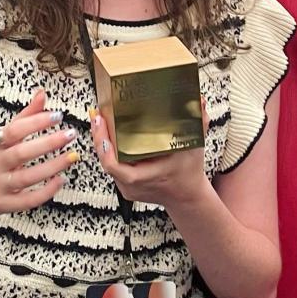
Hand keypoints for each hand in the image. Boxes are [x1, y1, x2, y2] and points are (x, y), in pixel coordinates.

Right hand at [0, 89, 77, 220]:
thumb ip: (24, 116)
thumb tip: (43, 94)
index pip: (14, 130)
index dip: (35, 122)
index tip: (58, 115)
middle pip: (21, 153)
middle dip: (48, 143)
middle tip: (70, 134)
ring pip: (26, 178)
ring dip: (52, 167)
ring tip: (72, 156)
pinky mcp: (2, 205)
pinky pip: (26, 201)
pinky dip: (45, 192)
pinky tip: (60, 181)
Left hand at [88, 104, 208, 210]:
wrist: (187, 197)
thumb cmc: (189, 172)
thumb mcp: (196, 147)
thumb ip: (198, 122)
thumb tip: (198, 100)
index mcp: (146, 176)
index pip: (115, 166)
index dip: (104, 147)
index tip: (102, 125)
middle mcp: (132, 185)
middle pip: (106, 161)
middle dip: (98, 137)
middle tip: (97, 115)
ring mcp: (127, 187)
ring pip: (106, 163)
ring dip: (100, 142)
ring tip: (98, 119)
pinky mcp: (125, 186)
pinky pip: (111, 166)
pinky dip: (106, 150)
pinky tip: (104, 133)